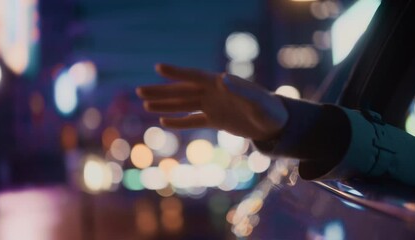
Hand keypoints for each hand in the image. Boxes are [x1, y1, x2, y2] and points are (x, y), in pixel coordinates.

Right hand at [136, 63, 288, 140]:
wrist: (275, 125)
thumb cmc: (270, 111)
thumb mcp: (258, 102)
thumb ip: (241, 91)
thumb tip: (221, 79)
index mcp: (222, 84)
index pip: (195, 76)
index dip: (177, 73)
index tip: (158, 68)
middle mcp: (214, 93)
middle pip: (182, 91)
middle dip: (161, 91)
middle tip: (139, 91)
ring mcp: (213, 106)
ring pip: (184, 105)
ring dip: (165, 104)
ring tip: (145, 105)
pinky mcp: (215, 120)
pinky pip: (193, 120)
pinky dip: (179, 121)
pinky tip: (164, 120)